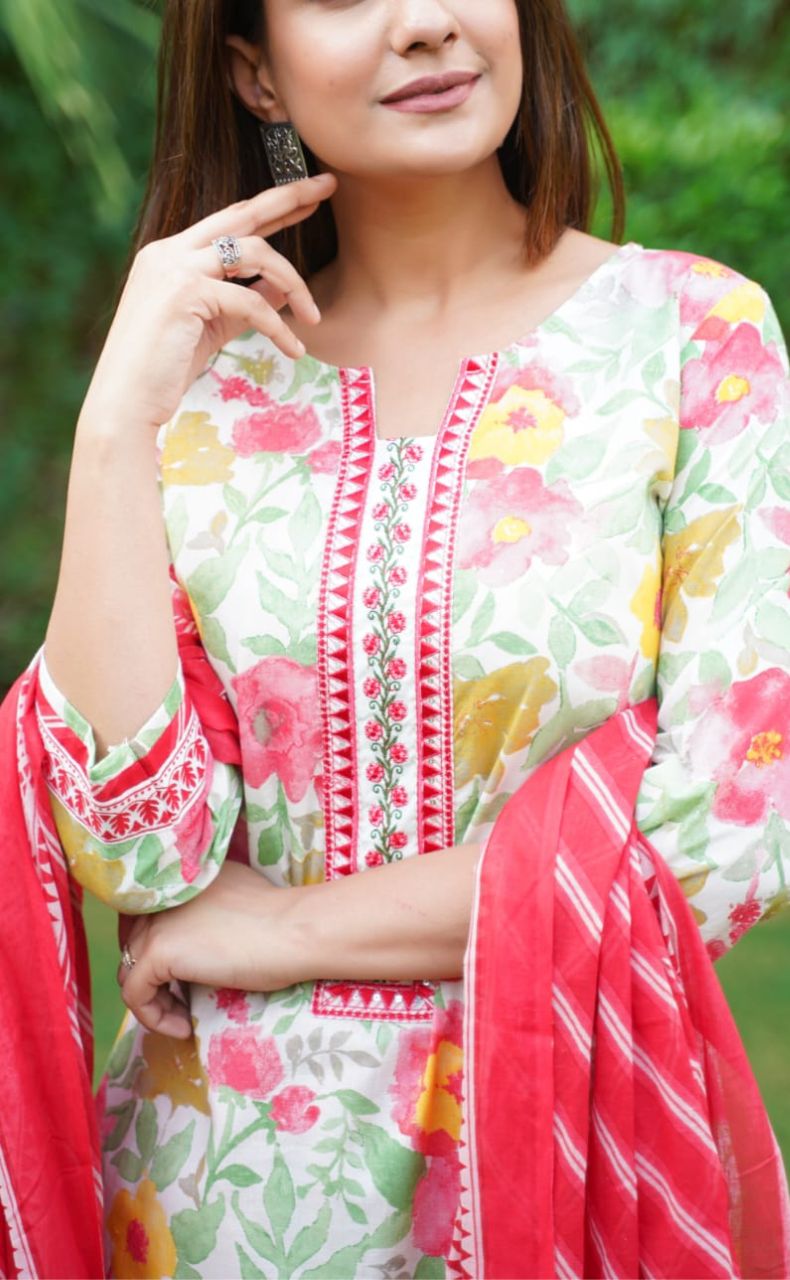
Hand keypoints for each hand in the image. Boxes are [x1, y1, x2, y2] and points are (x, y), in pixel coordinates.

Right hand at [81, 170, 336, 432]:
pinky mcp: (185, 294)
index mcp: (170, 255)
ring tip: (313, 317)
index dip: (272, 207)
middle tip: (329, 185)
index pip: (230, 221)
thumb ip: (244, 303)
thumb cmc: (164, 371)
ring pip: (254, 253)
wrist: (125, 402)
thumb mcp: (212, 328)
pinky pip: (252, 302)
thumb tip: (283, 288)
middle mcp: (169, 252)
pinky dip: (279, 327)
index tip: (308, 197)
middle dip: (289, 197)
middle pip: (242, 213)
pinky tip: (294, 349)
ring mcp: (174, 268)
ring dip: (293, 283)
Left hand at [116, 861, 304, 1038]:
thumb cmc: (282, 922)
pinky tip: (184, 1026)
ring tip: (184, 1017)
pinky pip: (135, 995)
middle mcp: (165, 896)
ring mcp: (158, 922)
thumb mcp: (237, 905)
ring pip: (130, 970)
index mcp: (185, 880)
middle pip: (136, 945)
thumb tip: (201, 942)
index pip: (150, 919)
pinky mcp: (159, 951)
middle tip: (184, 1001)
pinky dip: (154, 1017)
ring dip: (155, 1000)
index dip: (161, 953)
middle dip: (156, 978)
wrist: (294, 931)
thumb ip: (210, 912)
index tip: (182, 979)